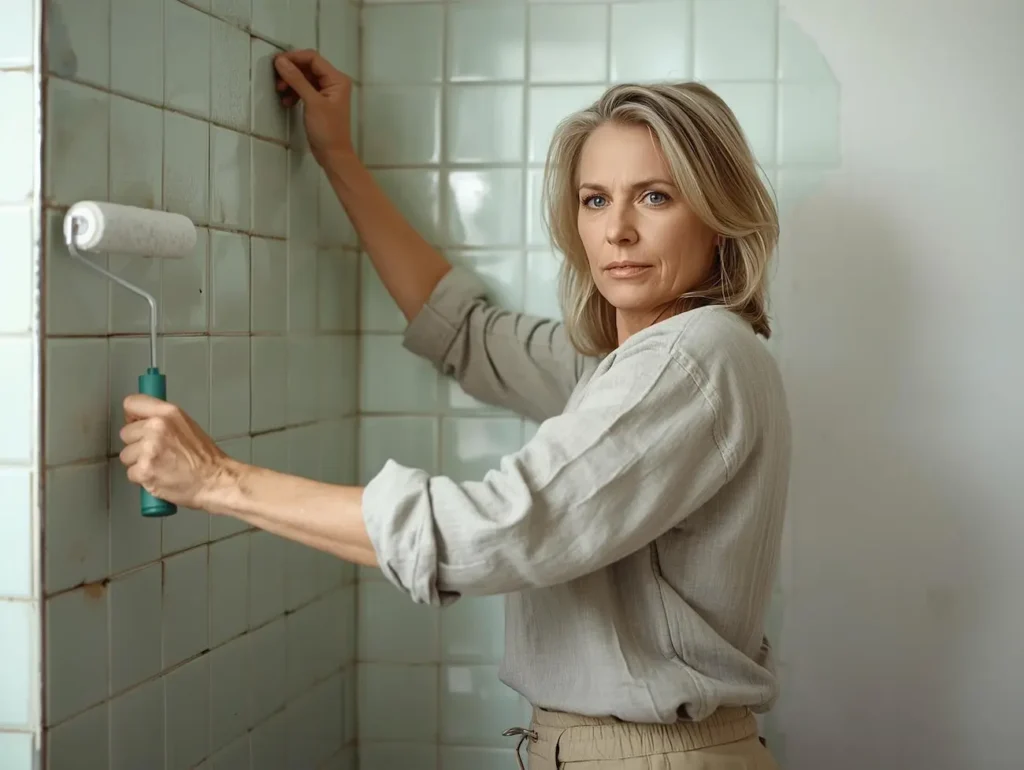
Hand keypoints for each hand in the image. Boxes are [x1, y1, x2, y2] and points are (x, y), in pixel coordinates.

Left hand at [119, 394, 231, 510]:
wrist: (214, 481)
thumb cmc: (204, 458)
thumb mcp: (187, 425)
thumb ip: (163, 420)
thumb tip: (141, 420)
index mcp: (168, 413)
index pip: (131, 404)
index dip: (133, 417)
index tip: (138, 424)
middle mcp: (156, 428)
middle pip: (125, 433)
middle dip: (137, 444)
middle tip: (157, 452)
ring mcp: (149, 449)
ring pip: (126, 455)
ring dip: (138, 463)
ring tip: (160, 465)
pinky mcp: (144, 470)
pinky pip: (130, 473)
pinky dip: (142, 478)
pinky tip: (159, 477)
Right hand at [274, 49, 354, 167]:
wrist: (333, 155)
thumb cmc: (327, 130)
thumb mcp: (312, 103)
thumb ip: (297, 80)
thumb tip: (281, 62)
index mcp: (337, 79)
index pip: (313, 58)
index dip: (294, 58)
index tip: (277, 62)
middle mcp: (334, 83)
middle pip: (308, 67)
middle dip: (291, 71)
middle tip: (277, 79)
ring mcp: (326, 92)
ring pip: (304, 78)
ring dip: (291, 83)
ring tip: (280, 91)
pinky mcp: (319, 102)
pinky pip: (304, 90)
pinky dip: (294, 93)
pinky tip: (287, 101)